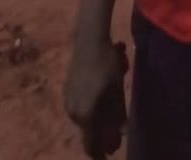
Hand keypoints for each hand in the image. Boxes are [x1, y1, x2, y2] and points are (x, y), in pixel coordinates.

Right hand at [65, 40, 127, 157]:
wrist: (89, 41)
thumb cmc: (107, 66)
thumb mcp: (117, 91)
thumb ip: (119, 115)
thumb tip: (122, 132)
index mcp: (85, 116)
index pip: (91, 145)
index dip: (100, 154)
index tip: (108, 157)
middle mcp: (73, 112)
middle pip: (88, 131)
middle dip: (101, 133)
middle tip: (116, 130)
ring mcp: (68, 100)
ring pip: (85, 116)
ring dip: (97, 115)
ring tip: (113, 102)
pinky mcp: (67, 88)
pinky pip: (81, 104)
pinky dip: (91, 104)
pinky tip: (102, 90)